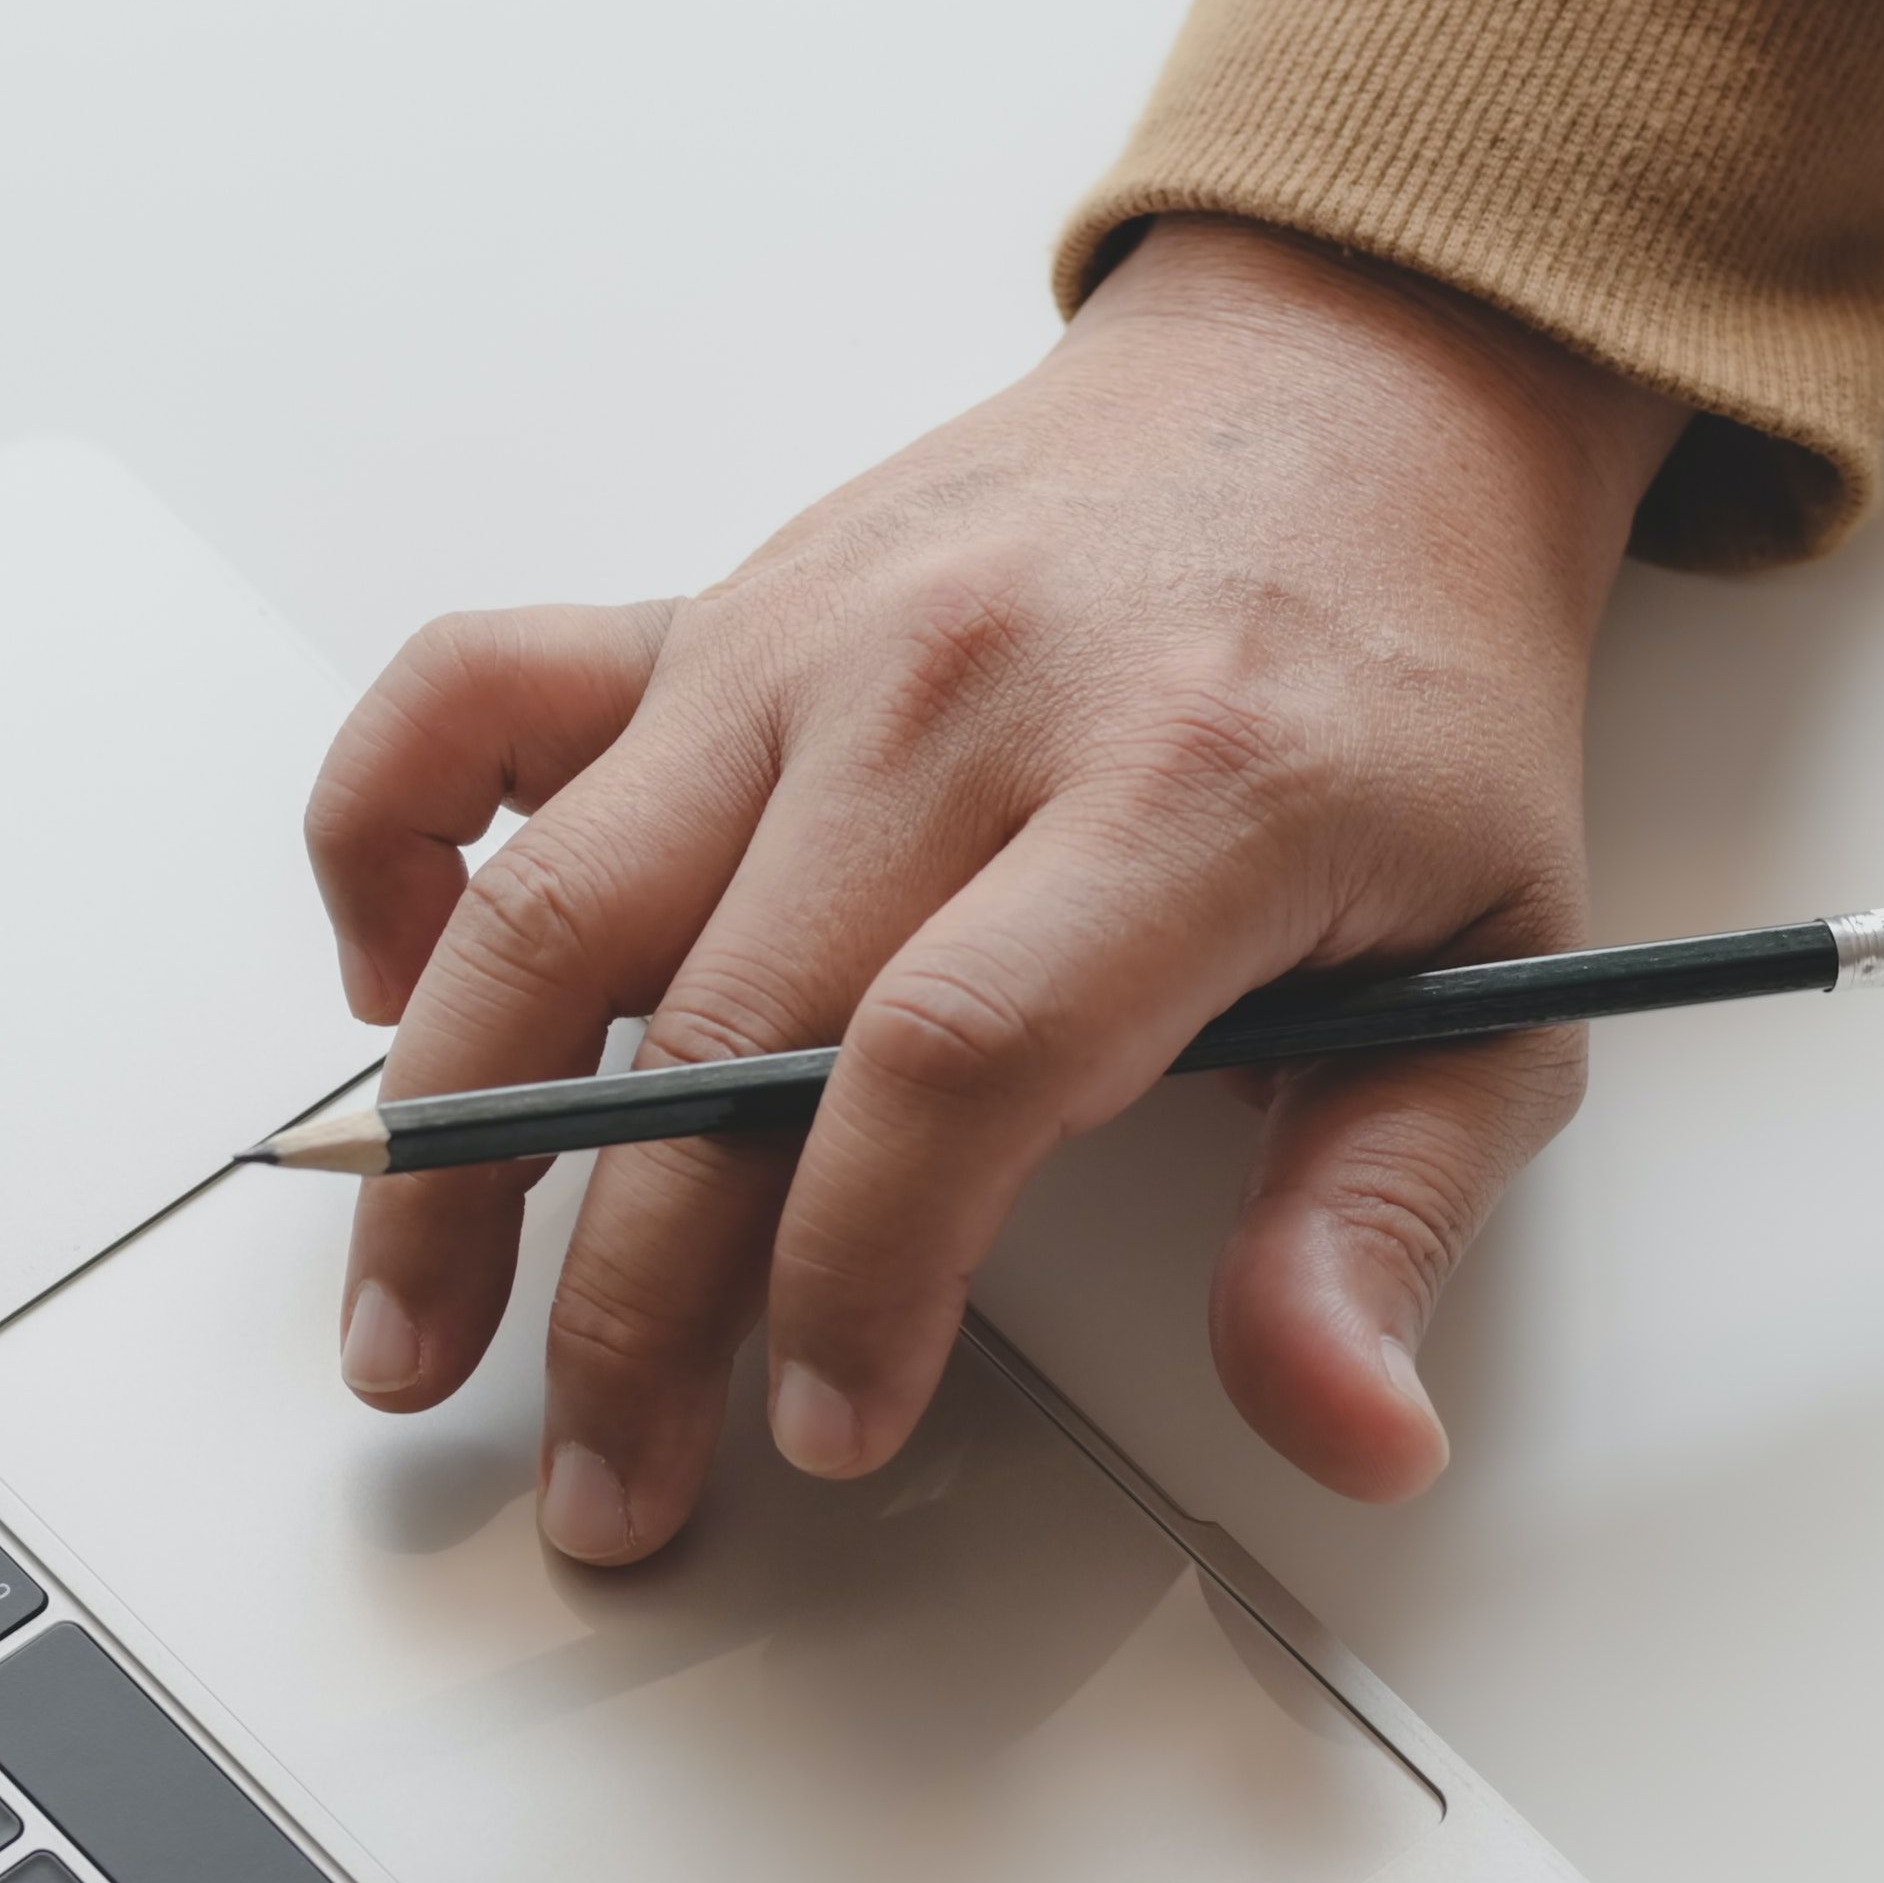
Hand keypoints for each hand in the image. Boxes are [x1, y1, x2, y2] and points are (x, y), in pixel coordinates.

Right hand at [301, 217, 1682, 1560]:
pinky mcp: (709, 606)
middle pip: (732, 1027)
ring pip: (558, 905)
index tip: (831, 1426)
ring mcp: (804, 641)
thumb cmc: (1406, 695)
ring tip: (407, 1329)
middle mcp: (960, 698)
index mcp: (1186, 786)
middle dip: (634, 1305)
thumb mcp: (1500, 964)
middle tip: (610, 1486)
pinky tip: (399, 999)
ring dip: (452, 1144)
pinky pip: (468, 697)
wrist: (1354, 396)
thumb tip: (1351, 1429)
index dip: (862, 1270)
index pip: (958, 1056)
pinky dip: (383, 842)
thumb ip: (1391, 1210)